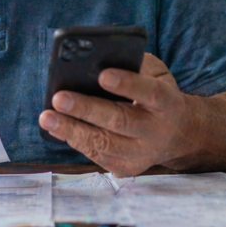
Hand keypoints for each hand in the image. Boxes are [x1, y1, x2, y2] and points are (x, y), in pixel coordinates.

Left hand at [38, 53, 193, 176]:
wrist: (178, 135)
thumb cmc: (157, 94)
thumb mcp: (157, 74)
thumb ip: (135, 64)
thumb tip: (99, 59)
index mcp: (167, 103)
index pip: (150, 93)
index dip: (127, 84)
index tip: (102, 74)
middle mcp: (155, 131)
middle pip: (119, 121)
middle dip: (86, 109)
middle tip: (59, 98)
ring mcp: (141, 154)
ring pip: (103, 144)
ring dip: (71, 130)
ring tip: (47, 117)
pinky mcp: (126, 168)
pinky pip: (96, 155)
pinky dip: (74, 140)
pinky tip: (56, 128)